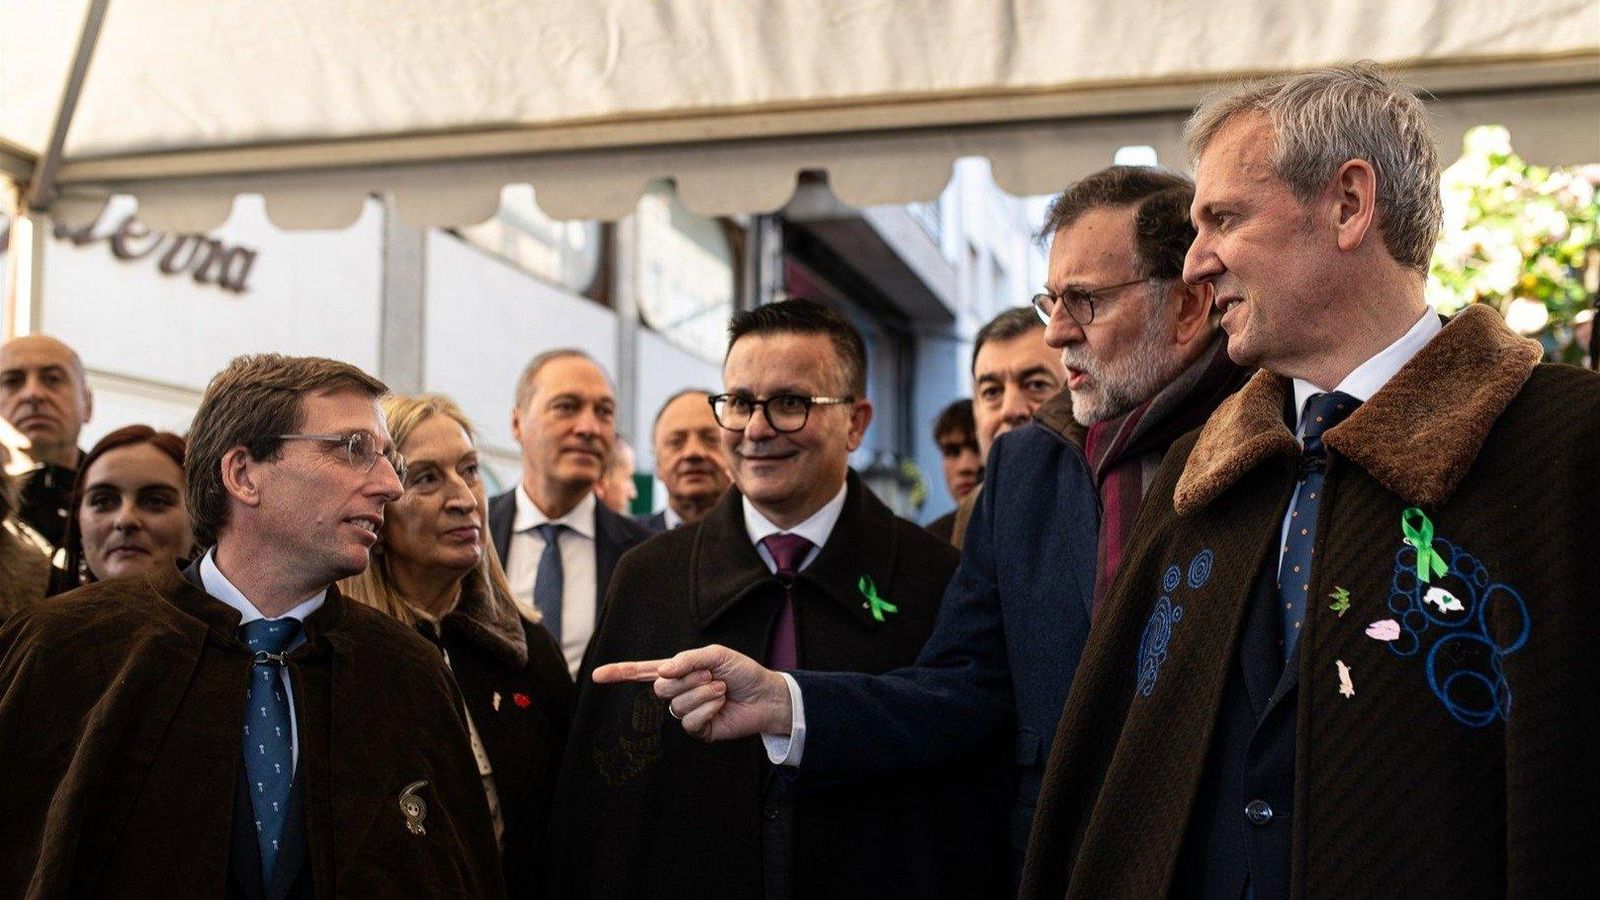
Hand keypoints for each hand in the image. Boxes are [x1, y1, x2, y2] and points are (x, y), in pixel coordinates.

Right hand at [593, 645, 791, 741]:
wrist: (765, 695)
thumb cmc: (742, 672)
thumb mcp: (716, 655)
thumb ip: (687, 659)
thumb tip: (662, 671)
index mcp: (678, 671)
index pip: (642, 672)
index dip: (619, 673)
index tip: (596, 675)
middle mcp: (678, 692)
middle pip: (659, 687)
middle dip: (688, 678)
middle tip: (711, 675)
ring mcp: (687, 712)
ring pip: (676, 703)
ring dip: (703, 692)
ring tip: (721, 688)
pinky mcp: (698, 730)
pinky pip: (689, 720)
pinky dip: (708, 708)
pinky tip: (721, 703)